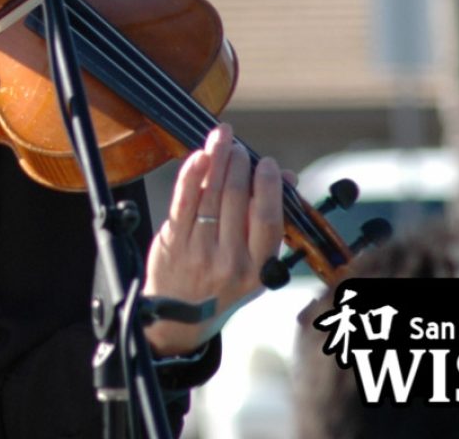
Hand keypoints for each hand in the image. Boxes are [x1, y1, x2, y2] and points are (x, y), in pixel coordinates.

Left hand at [142, 123, 285, 356]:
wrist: (180, 318)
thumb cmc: (223, 286)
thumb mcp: (256, 267)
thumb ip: (270, 224)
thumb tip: (285, 177)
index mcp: (258, 268)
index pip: (268, 220)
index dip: (269, 187)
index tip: (268, 163)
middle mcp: (230, 261)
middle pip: (238, 200)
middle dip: (240, 165)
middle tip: (240, 147)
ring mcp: (199, 250)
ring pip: (212, 194)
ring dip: (218, 160)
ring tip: (223, 140)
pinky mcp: (173, 241)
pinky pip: (184, 199)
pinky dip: (192, 173)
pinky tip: (200, 155)